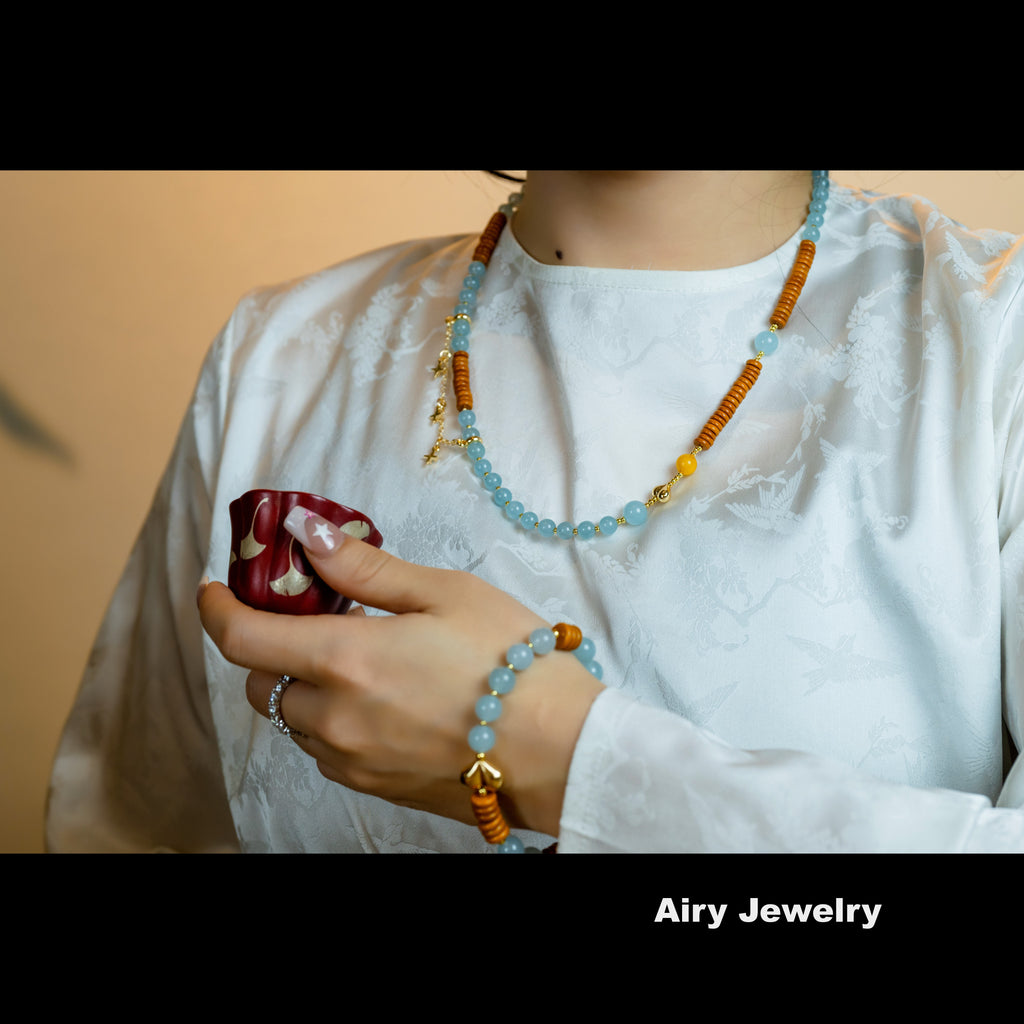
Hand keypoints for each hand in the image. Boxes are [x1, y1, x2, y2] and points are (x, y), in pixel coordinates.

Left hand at [197, 507, 603, 835]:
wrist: (560, 749)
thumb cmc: (510, 662)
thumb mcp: (443, 593)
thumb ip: (365, 569)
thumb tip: (308, 535)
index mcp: (344, 660)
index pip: (242, 638)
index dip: (215, 609)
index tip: (213, 589)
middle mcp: (333, 718)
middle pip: (262, 683)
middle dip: (273, 648)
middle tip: (314, 621)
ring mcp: (352, 760)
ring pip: (294, 722)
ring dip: (305, 689)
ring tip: (359, 663)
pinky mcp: (376, 787)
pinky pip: (328, 753)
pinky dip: (333, 723)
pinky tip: (381, 704)